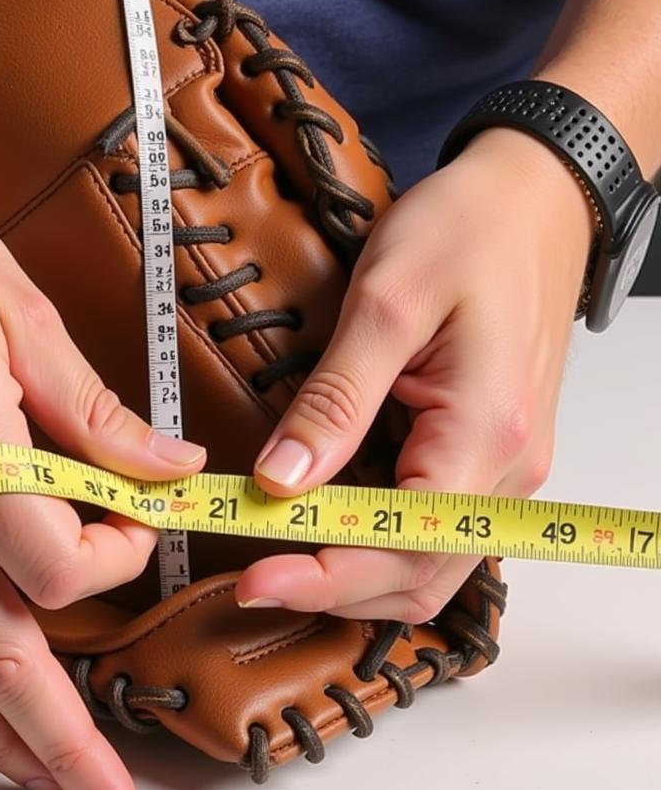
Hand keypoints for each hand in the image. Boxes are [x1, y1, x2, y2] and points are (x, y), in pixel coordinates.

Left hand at [235, 127, 595, 619]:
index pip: (406, 548)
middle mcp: (508, 467)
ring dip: (355, 575)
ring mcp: (504, 465)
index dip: (327, 578)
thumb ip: (335, 398)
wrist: (534, 201)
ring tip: (281, 558)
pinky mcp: (488, 452)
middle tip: (255, 580)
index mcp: (486, 431)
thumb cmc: (470, 230)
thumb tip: (282, 477)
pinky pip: (434, 526)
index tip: (256, 582)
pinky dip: (379, 543)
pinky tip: (330, 526)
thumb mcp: (385, 301)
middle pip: (420, 576)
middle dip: (334, 588)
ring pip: (429, 563)